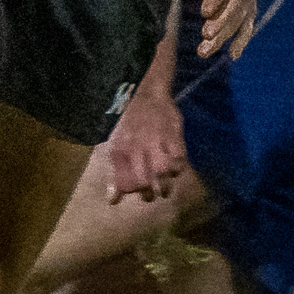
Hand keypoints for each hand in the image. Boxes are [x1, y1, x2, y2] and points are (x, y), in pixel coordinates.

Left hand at [105, 86, 188, 202]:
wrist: (145, 92)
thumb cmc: (127, 122)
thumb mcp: (115, 145)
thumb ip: (115, 174)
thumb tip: (113, 201)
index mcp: (121, 148)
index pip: (126, 180)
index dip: (133, 192)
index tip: (138, 194)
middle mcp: (138, 145)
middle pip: (146, 179)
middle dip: (151, 193)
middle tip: (154, 195)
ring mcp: (158, 140)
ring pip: (164, 171)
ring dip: (166, 184)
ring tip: (166, 190)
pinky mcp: (174, 134)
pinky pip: (180, 157)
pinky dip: (178, 167)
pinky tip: (175, 170)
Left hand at [158, 0, 256, 58]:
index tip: (204, 12)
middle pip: (233, 7)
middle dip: (220, 22)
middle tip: (205, 35)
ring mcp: (246, 1)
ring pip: (238, 21)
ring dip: (224, 37)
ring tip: (204, 51)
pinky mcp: (248, 12)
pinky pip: (247, 28)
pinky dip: (242, 41)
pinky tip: (233, 56)